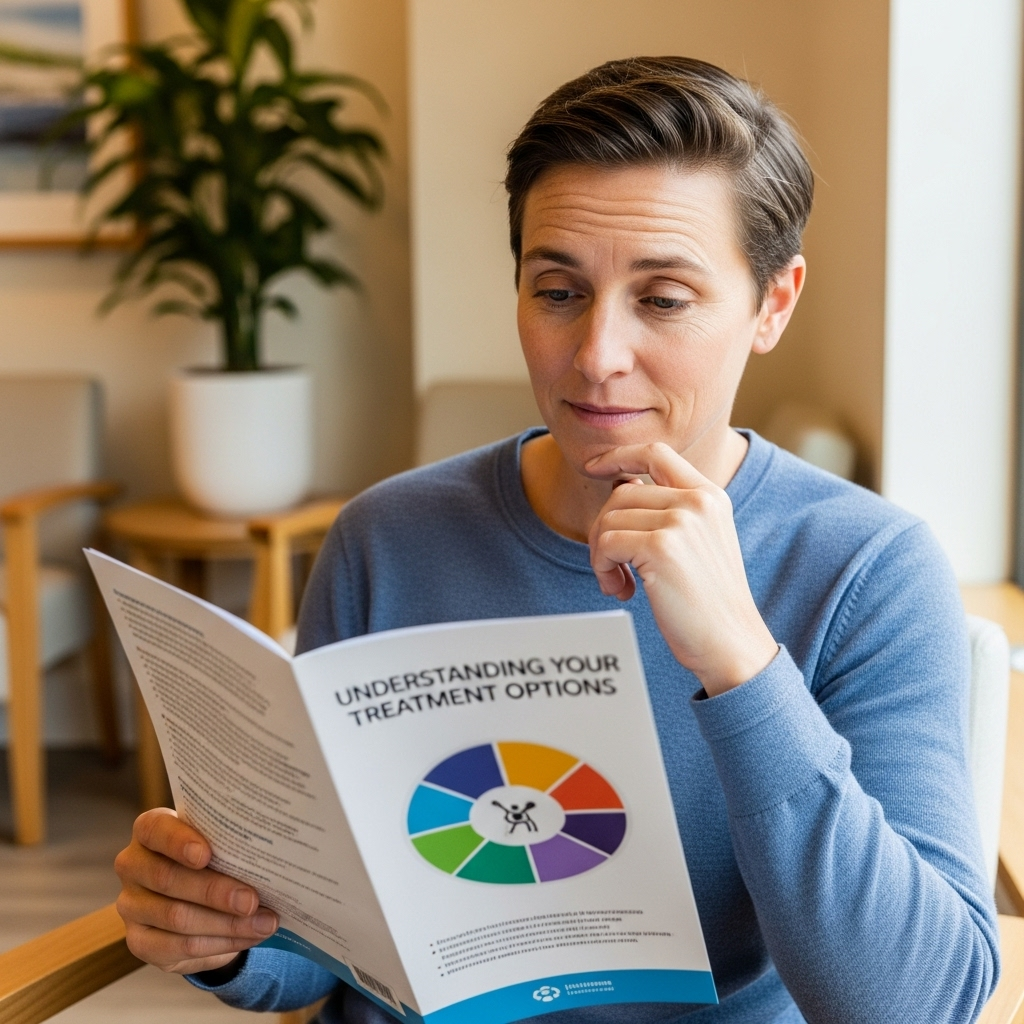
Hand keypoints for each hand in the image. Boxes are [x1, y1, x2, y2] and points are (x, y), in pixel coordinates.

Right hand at [114, 808, 277, 974]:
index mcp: (150, 830)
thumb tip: (269, 856)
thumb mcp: (220, 842)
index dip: (178, 842)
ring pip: (177, 917)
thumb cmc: (214, 856)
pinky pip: (179, 946)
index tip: (206, 855)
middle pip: (168, 878)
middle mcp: (133, 865)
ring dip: (226, 923)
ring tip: (264, 922)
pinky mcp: (139, 941)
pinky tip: (248, 937)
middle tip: (252, 900)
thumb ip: (230, 844)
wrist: (199, 896)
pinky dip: (219, 943)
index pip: (155, 830)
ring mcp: (131, 906)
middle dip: (215, 891)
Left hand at [586, 442, 777, 695]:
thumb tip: (623, 485)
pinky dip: (602, 569)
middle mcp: (698, 500)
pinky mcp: (660, 547)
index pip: (655, 452)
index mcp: (710, 495)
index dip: (618, 455)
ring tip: (620, 583)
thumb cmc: (707, 602)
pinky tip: (622, 591)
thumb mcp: (699, 542)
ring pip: (608, 519)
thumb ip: (669, 511)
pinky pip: (604, 544)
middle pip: (621, 493)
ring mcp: (680, 521)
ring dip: (601, 555)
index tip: (593, 466)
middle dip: (604, 529)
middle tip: (612, 567)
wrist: (731, 643)